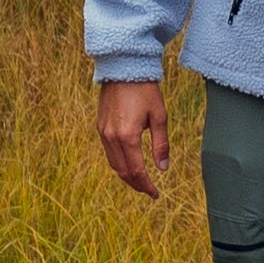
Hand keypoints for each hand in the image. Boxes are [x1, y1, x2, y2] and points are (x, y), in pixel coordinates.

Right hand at [97, 76, 170, 199]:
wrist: (123, 68)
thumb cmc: (145, 90)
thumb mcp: (160, 116)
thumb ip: (161, 145)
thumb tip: (162, 169)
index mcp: (128, 136)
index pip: (137, 171)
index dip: (147, 186)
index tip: (156, 194)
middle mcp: (112, 137)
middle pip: (123, 171)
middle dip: (137, 184)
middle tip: (149, 191)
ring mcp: (103, 132)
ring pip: (114, 164)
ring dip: (127, 175)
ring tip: (141, 181)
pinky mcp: (100, 126)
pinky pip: (108, 152)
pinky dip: (119, 163)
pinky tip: (129, 163)